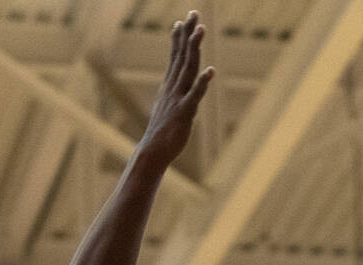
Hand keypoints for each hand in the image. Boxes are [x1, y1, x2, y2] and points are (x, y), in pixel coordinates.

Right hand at [136, 10, 214, 166]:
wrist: (152, 152)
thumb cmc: (162, 132)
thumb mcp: (168, 107)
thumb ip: (174, 94)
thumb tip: (176, 88)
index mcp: (170, 86)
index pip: (175, 57)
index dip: (179, 38)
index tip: (182, 20)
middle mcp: (173, 88)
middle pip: (182, 56)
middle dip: (188, 34)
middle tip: (194, 13)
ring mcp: (178, 98)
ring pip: (188, 69)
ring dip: (194, 49)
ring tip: (200, 30)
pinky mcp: (184, 113)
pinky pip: (194, 95)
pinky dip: (202, 83)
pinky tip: (210, 71)